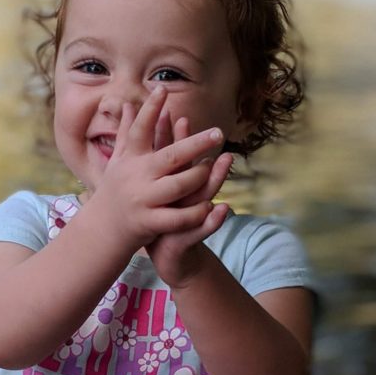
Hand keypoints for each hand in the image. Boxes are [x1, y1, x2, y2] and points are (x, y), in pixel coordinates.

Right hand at [85, 85, 226, 252]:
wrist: (101, 230)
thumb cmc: (114, 190)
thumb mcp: (119, 160)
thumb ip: (127, 132)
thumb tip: (128, 103)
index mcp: (130, 159)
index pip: (140, 129)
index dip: (150, 109)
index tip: (162, 88)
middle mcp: (136, 177)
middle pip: (169, 156)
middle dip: (194, 144)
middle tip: (217, 132)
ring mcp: (143, 200)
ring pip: (178, 187)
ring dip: (198, 177)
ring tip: (214, 167)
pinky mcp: (149, 222)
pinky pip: (177, 218)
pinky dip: (194, 212)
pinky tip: (210, 204)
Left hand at [145, 111, 232, 287]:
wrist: (169, 257)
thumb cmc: (162, 220)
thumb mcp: (157, 192)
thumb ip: (157, 166)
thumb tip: (149, 140)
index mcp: (173, 186)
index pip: (176, 160)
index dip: (176, 140)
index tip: (178, 116)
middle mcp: (186, 196)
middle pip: (195, 171)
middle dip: (199, 147)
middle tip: (213, 134)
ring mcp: (191, 215)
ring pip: (205, 194)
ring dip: (217, 179)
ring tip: (226, 162)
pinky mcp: (192, 237)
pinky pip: (204, 227)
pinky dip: (213, 219)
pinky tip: (223, 210)